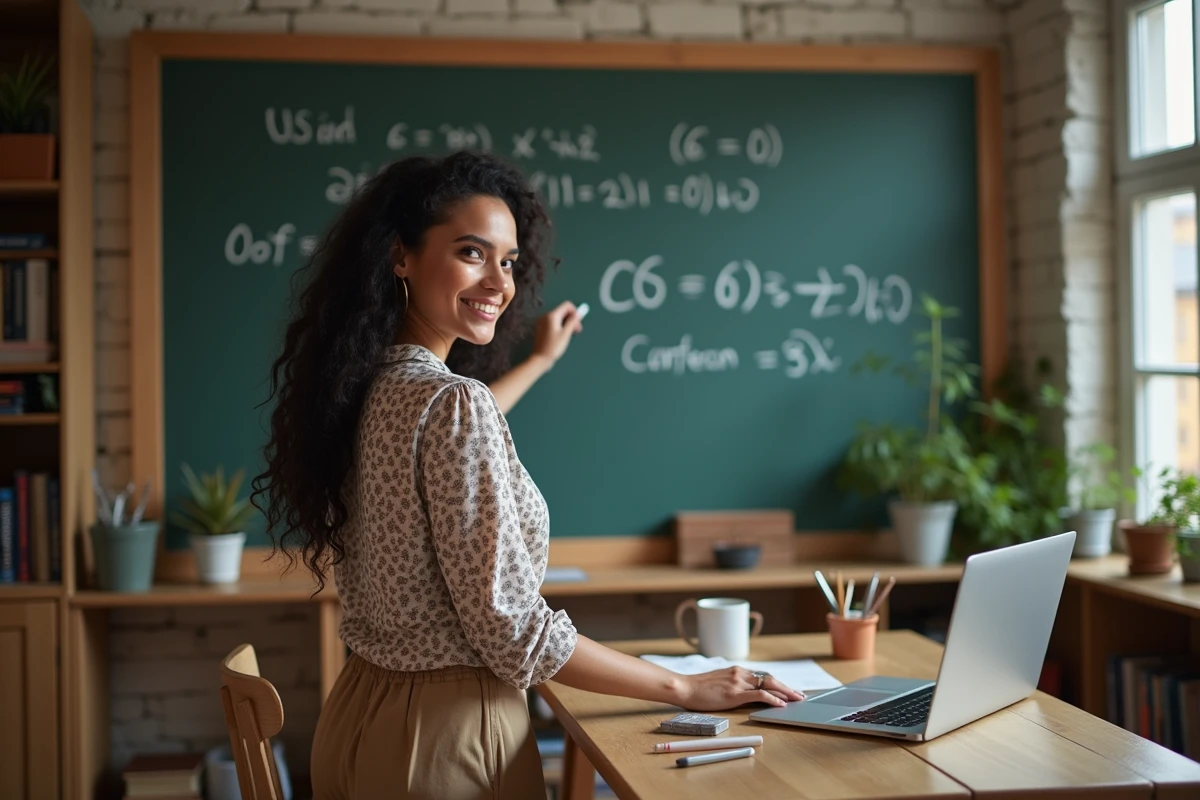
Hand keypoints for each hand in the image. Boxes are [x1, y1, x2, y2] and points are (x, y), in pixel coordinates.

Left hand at [530, 301, 583, 367]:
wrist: (540, 358)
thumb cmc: (552, 348)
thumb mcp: (566, 334)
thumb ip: (573, 321)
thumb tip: (579, 313)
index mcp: (552, 316)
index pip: (567, 305)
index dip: (575, 312)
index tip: (578, 322)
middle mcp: (545, 316)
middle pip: (563, 311)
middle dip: (571, 318)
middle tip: (576, 330)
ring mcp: (542, 322)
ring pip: (558, 317)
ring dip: (566, 323)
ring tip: (569, 334)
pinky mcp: (541, 327)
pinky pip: (553, 322)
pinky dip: (559, 326)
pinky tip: (562, 336)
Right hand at [677, 667, 805, 710]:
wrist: (684, 687)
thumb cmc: (698, 688)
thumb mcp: (719, 682)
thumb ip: (733, 684)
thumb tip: (745, 693)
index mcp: (737, 670)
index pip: (763, 676)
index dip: (778, 683)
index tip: (788, 690)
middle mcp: (740, 673)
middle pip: (770, 679)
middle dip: (787, 688)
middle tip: (799, 695)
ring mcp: (738, 682)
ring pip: (768, 685)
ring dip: (785, 693)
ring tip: (796, 700)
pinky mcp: (735, 693)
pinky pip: (759, 695)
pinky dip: (773, 699)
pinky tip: (781, 704)